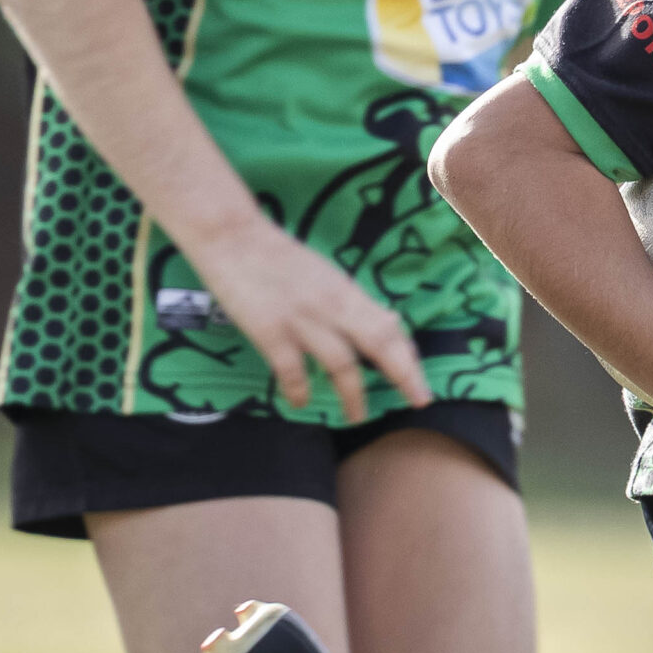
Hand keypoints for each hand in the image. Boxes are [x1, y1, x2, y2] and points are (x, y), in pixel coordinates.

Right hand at [180, 213, 430, 423]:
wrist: (231, 236)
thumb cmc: (277, 255)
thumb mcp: (323, 275)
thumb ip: (350, 301)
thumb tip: (385, 322)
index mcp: (344, 290)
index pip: (388, 326)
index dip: (408, 355)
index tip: (420, 380)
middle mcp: (331, 305)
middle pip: (378, 342)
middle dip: (403, 373)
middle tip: (419, 400)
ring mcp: (301, 320)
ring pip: (342, 364)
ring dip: (354, 395)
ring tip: (357, 417)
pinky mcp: (270, 332)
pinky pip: (293, 371)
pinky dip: (300, 391)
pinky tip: (300, 403)